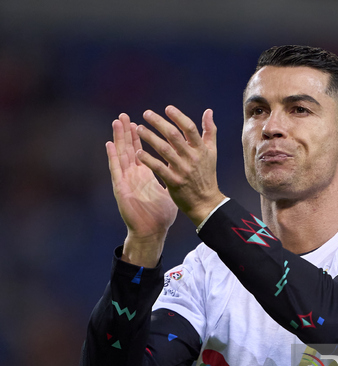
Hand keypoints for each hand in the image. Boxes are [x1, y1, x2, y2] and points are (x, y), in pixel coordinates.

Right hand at [107, 114, 177, 265]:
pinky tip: (109, 144)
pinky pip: (116, 170)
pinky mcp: (121, 188)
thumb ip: (171, 178)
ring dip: (118, 139)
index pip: (141, 151)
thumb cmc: (160, 216)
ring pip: (121, 155)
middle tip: (125, 115)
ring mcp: (126, 181)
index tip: (140, 122)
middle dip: (127, 132)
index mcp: (145, 175)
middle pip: (129, 149)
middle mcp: (134, 175)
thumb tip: (181, 170)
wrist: (152, 232)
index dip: (139, 137)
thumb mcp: (169, 192)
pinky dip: (112, 157)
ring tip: (117, 122)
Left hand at [135, 106, 224, 227]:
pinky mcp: (174, 182)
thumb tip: (208, 111)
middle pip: (174, 136)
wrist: (206, 203)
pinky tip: (138, 152)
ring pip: (164, 150)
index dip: (178, 117)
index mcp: (200, 149)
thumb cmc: (207, 175)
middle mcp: (191, 158)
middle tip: (146, 114)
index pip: (189, 128)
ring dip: (150, 138)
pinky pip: (159, 168)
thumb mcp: (212, 152)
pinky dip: (148, 160)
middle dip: (159, 123)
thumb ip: (210, 131)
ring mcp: (182, 170)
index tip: (167, 108)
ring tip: (138, 129)